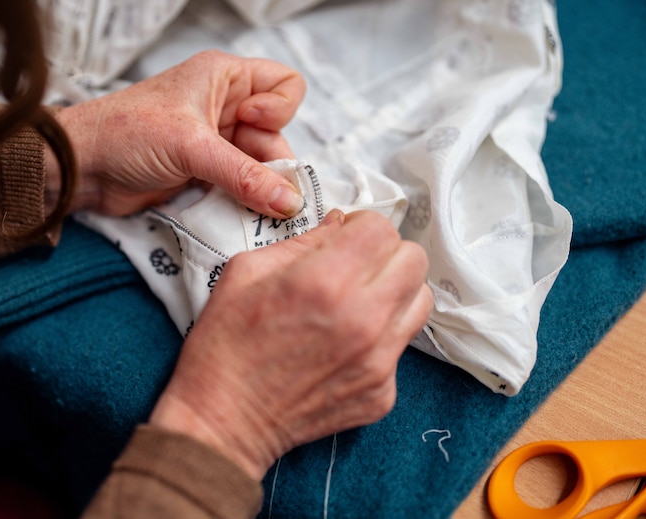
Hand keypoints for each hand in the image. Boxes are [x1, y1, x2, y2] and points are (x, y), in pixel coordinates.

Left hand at [51, 51, 306, 218]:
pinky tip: (243, 217)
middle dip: (274, 164)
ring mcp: (216, 142)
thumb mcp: (191, 147)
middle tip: (270, 194)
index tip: (251, 127)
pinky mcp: (205, 173)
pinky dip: (246, 202)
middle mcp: (225, 106)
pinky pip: (241, 187)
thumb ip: (244, 176)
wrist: (81, 167)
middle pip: (276, 134)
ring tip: (257, 211)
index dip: (279, 109)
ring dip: (262, 189)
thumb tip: (291, 201)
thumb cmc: (127, 134)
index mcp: (225, 78)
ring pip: (261, 165)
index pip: (284, 85)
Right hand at [149, 210, 432, 479]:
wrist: (224, 420)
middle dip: (385, 254)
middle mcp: (362, 319)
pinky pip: (401, 346)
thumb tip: (340, 225)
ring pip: (421, 301)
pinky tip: (344, 345)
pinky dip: (380, 338)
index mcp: (324, 281)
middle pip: (414, 260)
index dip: (362, 226)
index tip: (346, 237)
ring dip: (394, 292)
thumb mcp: (247, 272)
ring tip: (358, 301)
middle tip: (356, 265)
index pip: (381, 229)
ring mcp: (378, 361)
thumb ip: (301, 242)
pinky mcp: (383, 392)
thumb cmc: (225, 345)